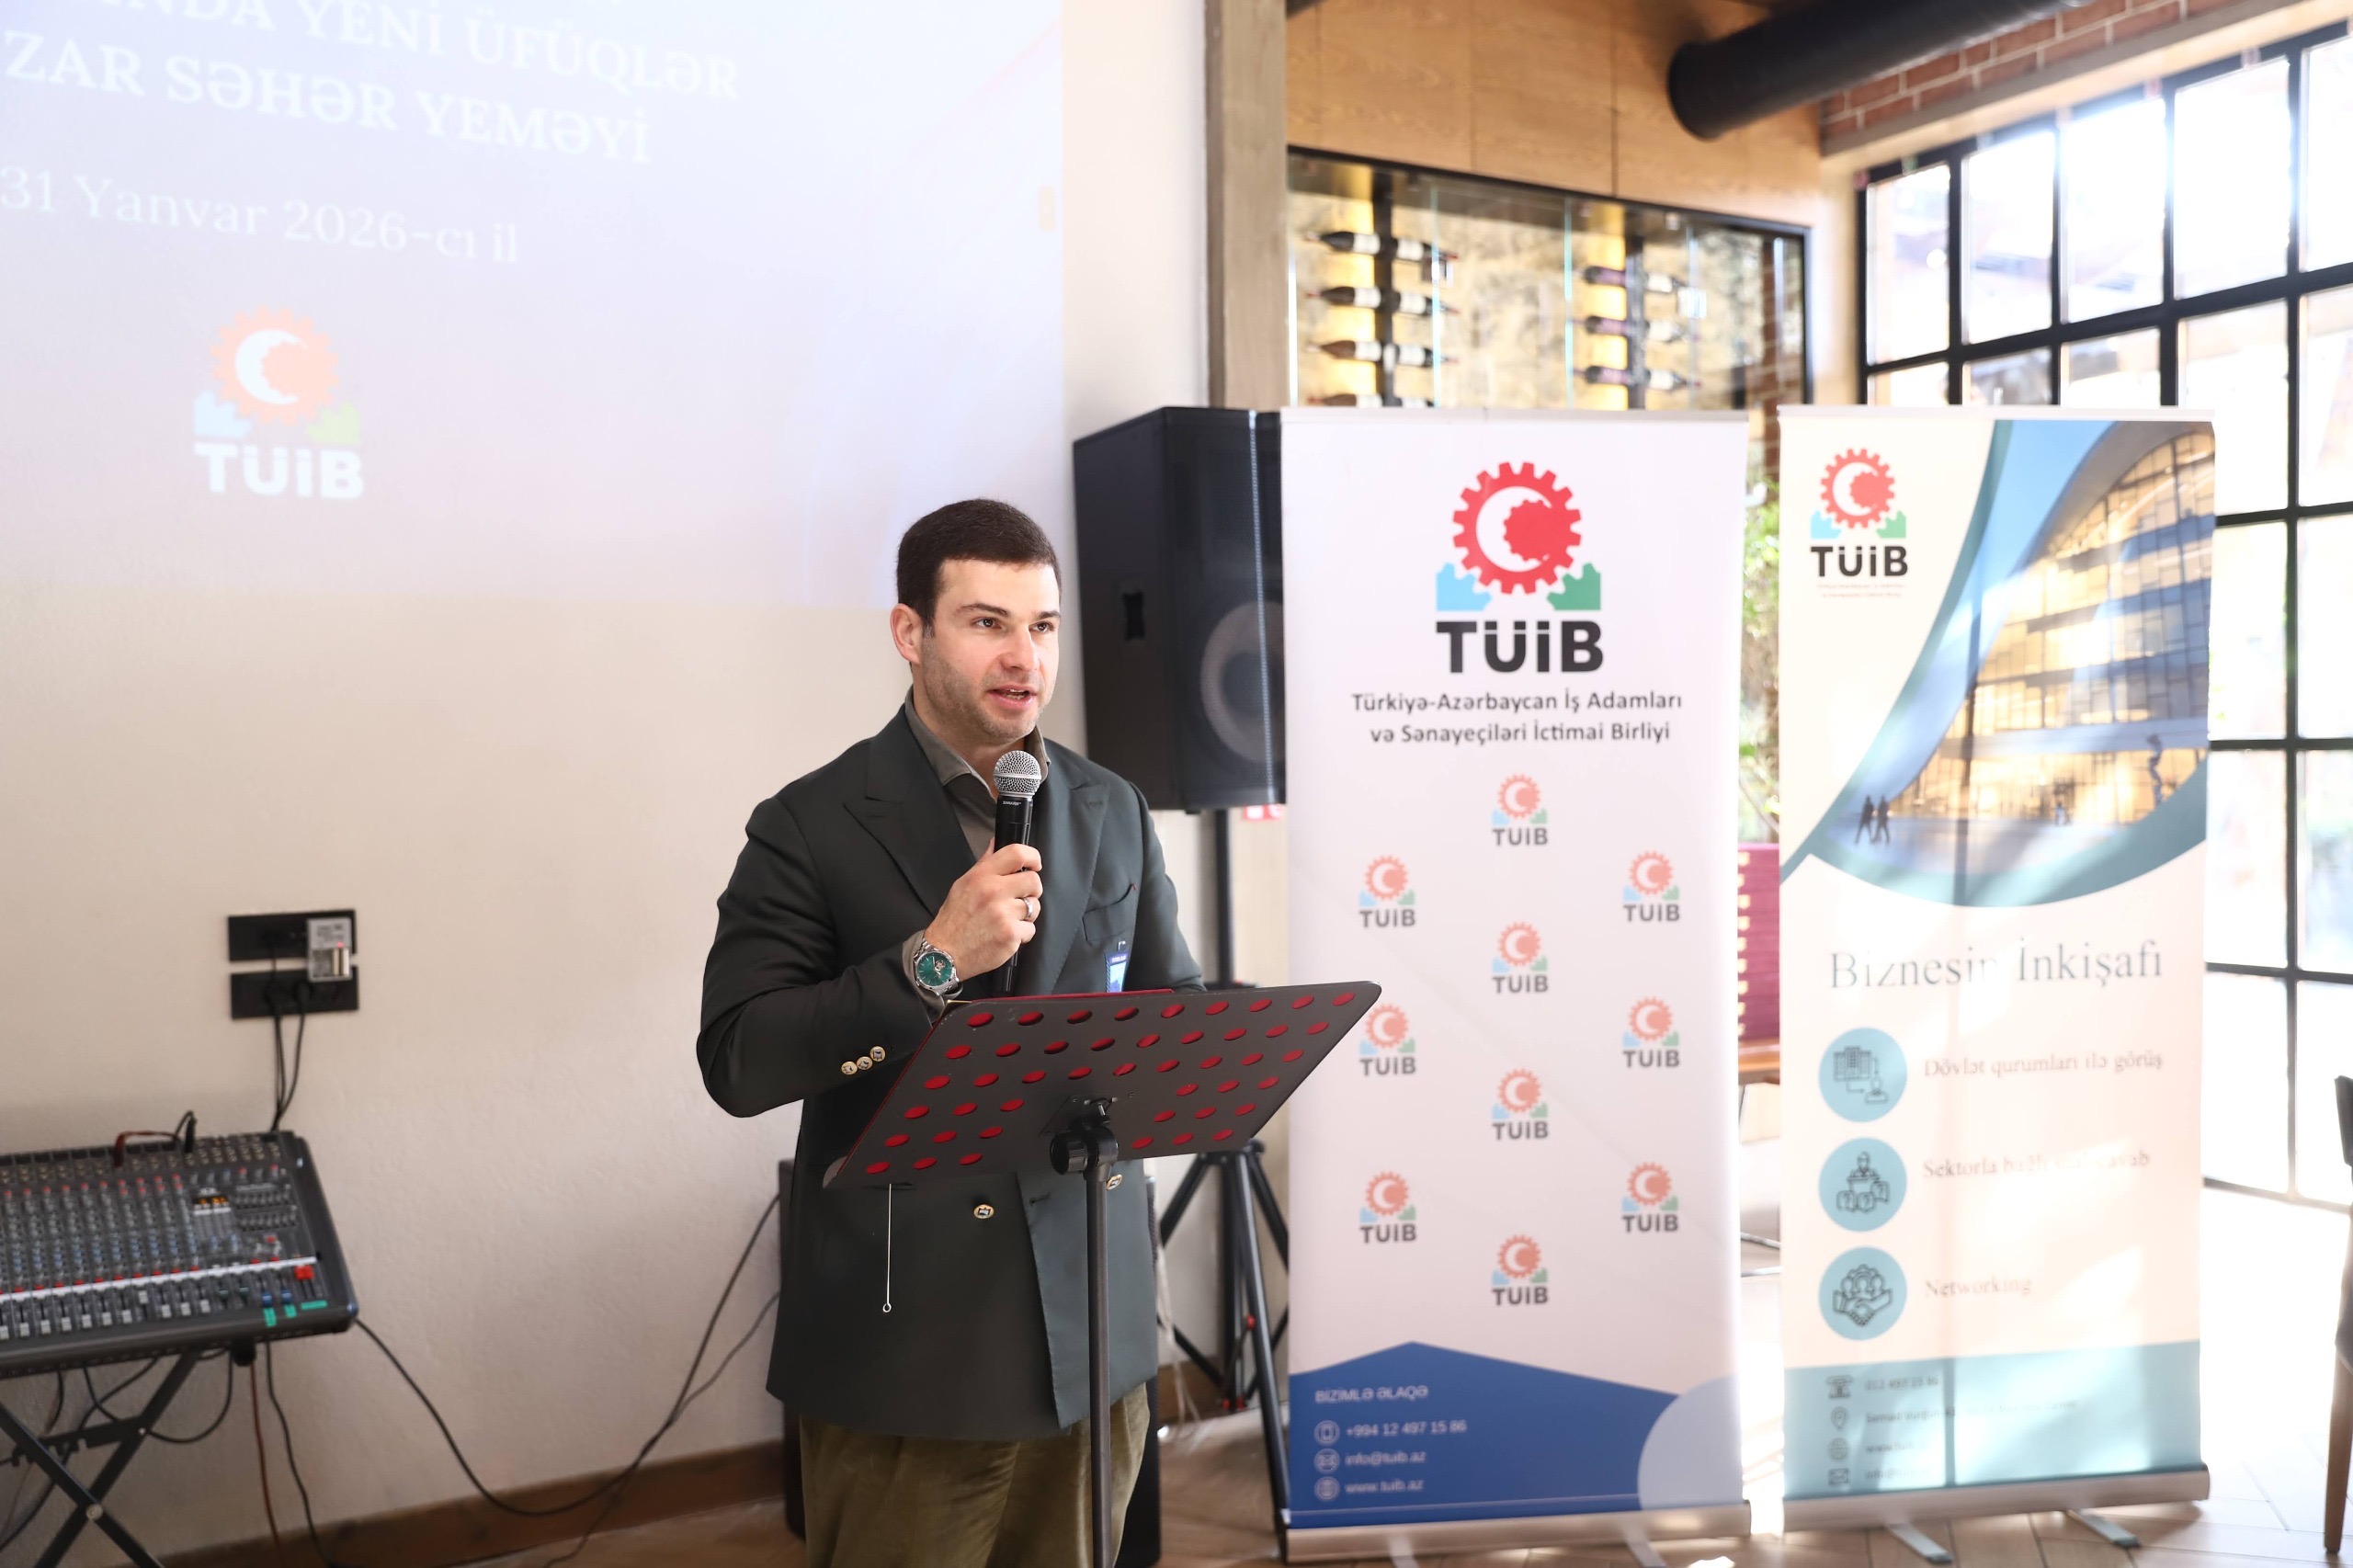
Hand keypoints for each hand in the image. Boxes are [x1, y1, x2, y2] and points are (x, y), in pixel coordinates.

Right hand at [925, 843, 1042, 977]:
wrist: (944, 953)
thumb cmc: (954, 919)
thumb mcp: (963, 884)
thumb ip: (984, 864)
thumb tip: (996, 843)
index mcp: (982, 876)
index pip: (1016, 853)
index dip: (1032, 857)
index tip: (1034, 864)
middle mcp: (993, 891)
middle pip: (1034, 881)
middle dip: (1031, 890)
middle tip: (1020, 898)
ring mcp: (1003, 913)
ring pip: (1034, 907)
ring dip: (1025, 915)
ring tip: (1008, 919)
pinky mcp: (1011, 934)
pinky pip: (1030, 929)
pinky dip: (1021, 934)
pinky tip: (1005, 934)